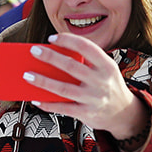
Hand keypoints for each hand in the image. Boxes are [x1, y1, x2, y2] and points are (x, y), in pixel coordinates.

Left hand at [22, 34, 147, 138]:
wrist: (123, 113)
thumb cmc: (108, 86)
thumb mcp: (105, 70)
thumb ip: (86, 62)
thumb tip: (54, 55)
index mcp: (106, 65)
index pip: (86, 47)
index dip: (68, 40)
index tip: (51, 38)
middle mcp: (101, 81)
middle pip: (71, 66)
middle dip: (50, 57)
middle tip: (33, 51)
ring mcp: (93, 98)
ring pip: (63, 88)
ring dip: (43, 81)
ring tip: (27, 75)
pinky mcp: (86, 113)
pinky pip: (62, 108)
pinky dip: (47, 104)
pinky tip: (35, 99)